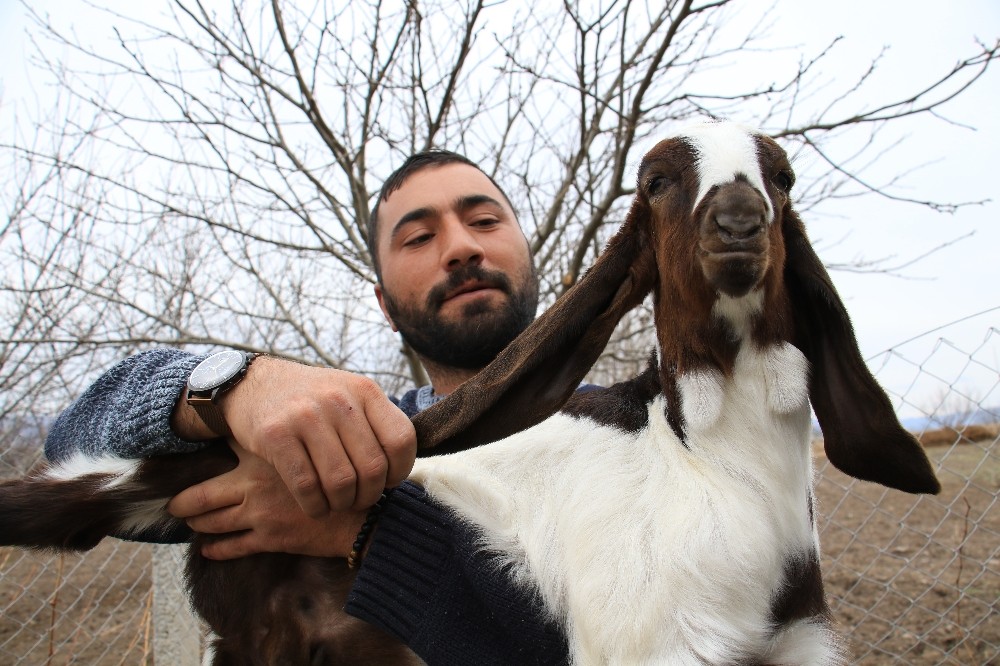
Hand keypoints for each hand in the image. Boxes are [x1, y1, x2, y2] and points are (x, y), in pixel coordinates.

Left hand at [167, 442, 369, 559]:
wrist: (364, 512)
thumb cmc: (346, 472)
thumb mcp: (322, 439)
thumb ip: (297, 431)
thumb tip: (274, 421)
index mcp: (266, 455)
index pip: (224, 449)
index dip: (204, 453)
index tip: (190, 452)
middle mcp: (255, 483)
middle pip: (204, 496)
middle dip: (184, 502)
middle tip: (173, 505)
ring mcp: (259, 513)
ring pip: (213, 522)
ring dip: (197, 524)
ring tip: (188, 523)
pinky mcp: (269, 538)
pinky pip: (233, 547)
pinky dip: (217, 549)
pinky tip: (208, 550)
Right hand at [208, 356, 414, 516]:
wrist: (254, 384)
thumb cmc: (311, 400)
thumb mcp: (349, 396)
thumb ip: (375, 423)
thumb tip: (402, 468)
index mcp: (365, 390)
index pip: (401, 439)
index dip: (400, 470)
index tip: (388, 482)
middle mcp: (338, 400)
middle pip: (372, 467)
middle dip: (369, 495)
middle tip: (358, 500)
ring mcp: (306, 416)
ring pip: (341, 481)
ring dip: (342, 504)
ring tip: (337, 503)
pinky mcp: (275, 435)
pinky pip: (306, 486)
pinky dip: (315, 506)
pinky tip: (315, 506)